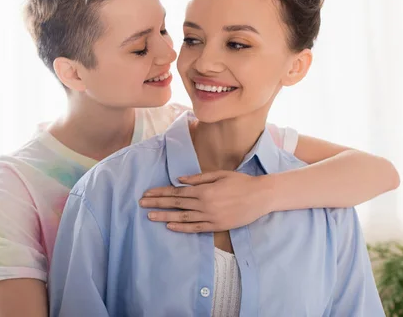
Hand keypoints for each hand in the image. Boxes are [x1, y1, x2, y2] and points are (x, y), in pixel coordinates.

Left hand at [139, 170, 275, 232]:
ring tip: (150, 217)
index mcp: (204, 190)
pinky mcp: (217, 226)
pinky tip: (170, 226)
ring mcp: (210, 217)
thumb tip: (179, 179)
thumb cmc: (240, 182)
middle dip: (157, 204)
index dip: (160, 193)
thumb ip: (198, 178)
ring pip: (182, 218)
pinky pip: (196, 228)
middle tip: (141, 204)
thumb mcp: (219, 174)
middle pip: (176, 204)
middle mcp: (204, 204)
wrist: (261, 196)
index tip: (147, 194)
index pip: (176, 192)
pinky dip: (182, 228)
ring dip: (164, 217)